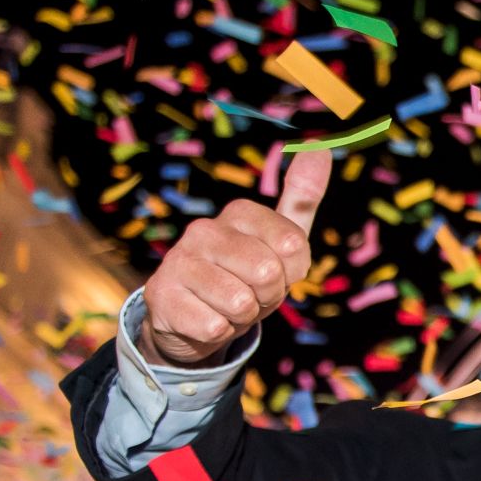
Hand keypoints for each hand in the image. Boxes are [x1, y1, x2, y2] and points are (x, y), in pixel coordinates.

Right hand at [137, 149, 330, 366]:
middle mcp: (203, 230)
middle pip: (268, 273)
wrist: (196, 319)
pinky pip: (214, 327)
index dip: (293, 270)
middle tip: (251, 292)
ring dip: (242, 316)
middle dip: (268, 295)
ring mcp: (177, 261)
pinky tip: (204, 319)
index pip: (294, 245)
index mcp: (238, 213)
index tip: (277, 269)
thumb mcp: (282, 241)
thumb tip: (320, 148)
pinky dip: (217, 332)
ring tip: (227, 306)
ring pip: (240, 303)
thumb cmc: (247, 277)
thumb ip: (302, 198)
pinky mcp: (160, 297)